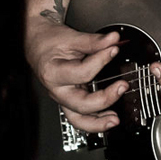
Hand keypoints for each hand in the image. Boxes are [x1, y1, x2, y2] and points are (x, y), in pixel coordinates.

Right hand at [26, 16, 128, 131]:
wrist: (38, 46)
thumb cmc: (51, 42)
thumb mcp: (71, 37)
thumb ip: (94, 41)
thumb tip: (114, 39)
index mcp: (54, 72)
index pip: (83, 72)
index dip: (101, 60)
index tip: (114, 49)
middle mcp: (57, 90)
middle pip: (81, 104)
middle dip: (105, 99)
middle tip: (122, 86)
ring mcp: (62, 98)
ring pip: (78, 120)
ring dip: (98, 122)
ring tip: (115, 119)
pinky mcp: (68, 100)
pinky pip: (80, 117)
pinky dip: (95, 120)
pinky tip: (108, 118)